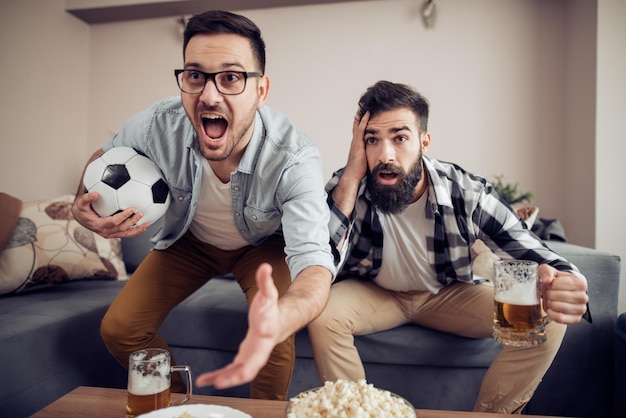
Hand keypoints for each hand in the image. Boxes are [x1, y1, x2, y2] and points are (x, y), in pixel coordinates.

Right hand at [71, 191, 148, 238]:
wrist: (81, 218)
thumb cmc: (82, 210)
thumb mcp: (81, 203)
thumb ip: (87, 198)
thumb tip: (95, 194)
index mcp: (99, 225)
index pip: (113, 222)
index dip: (123, 216)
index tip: (132, 209)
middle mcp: (106, 232)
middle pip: (122, 228)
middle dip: (133, 222)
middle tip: (141, 213)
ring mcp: (111, 234)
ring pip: (126, 234)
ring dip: (137, 230)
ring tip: (147, 224)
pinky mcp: (114, 233)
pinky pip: (126, 233)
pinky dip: (135, 231)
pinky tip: (144, 226)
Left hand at [196, 263, 279, 388]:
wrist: (277, 323)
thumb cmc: (271, 310)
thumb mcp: (269, 293)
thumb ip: (265, 281)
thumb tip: (264, 266)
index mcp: (267, 330)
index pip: (266, 336)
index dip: (263, 336)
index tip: (259, 332)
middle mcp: (261, 348)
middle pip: (253, 365)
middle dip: (239, 374)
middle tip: (224, 380)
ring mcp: (252, 356)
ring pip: (240, 373)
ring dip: (225, 379)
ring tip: (208, 382)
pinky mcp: (243, 360)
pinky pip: (231, 372)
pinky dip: (218, 376)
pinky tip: (204, 380)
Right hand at [342, 110, 369, 182]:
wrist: (353, 175)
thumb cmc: (360, 170)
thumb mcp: (366, 159)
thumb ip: (370, 154)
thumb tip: (378, 154)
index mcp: (357, 144)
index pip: (359, 130)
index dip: (361, 122)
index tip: (365, 114)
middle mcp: (355, 141)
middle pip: (356, 124)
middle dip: (359, 115)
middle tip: (362, 106)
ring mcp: (356, 141)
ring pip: (358, 124)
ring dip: (361, 114)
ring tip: (364, 105)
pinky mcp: (358, 143)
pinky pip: (361, 129)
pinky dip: (364, 121)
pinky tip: (367, 114)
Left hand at [538, 264, 588, 323]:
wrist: (562, 292)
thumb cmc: (557, 282)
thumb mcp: (550, 271)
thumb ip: (546, 271)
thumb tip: (547, 280)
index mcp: (580, 283)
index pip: (556, 284)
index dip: (549, 285)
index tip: (551, 285)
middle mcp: (583, 297)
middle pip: (556, 296)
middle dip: (549, 294)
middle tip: (551, 293)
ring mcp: (581, 309)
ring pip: (557, 307)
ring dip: (549, 304)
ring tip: (552, 300)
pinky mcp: (576, 319)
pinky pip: (560, 318)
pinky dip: (551, 314)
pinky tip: (551, 309)